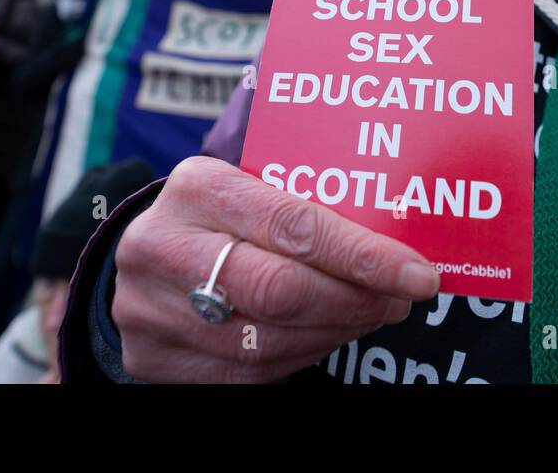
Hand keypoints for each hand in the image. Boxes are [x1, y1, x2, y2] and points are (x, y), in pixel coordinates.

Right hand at [112, 156, 439, 382]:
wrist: (141, 252)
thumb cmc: (217, 214)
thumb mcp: (248, 184)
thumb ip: (304, 203)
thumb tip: (395, 239)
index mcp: (198, 187)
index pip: (293, 224)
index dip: (362, 254)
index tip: (416, 273)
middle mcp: (165, 246)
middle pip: (280, 289)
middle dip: (355, 298)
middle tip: (399, 297)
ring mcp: (151, 308)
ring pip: (267, 340)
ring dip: (336, 331)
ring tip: (372, 313)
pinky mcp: (153, 358)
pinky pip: (245, 373)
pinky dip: (301, 355)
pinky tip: (329, 334)